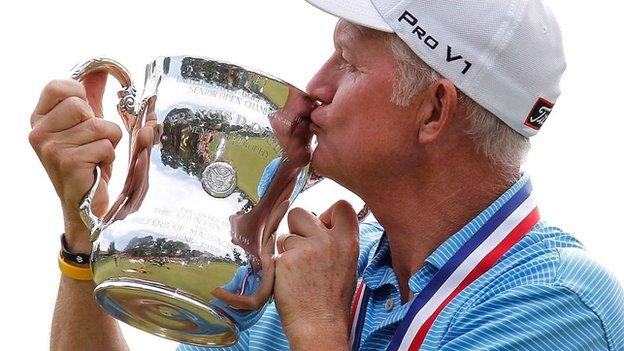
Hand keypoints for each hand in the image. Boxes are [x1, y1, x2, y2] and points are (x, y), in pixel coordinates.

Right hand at [29, 73, 121, 252]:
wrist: (84, 204)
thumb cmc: (87, 163)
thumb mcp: (87, 125)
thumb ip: (91, 96)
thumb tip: (100, 70)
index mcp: (40, 119)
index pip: (59, 86)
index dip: (80, 96)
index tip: (86, 114)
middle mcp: (38, 132)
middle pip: (82, 105)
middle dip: (99, 124)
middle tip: (92, 143)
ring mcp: (50, 148)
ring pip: (100, 125)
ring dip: (108, 142)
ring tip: (96, 157)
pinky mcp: (67, 162)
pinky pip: (105, 145)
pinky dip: (109, 157)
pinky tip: (96, 169)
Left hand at [273, 200, 358, 349]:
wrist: (319, 324)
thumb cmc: (332, 299)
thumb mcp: (347, 264)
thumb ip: (337, 241)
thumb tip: (322, 224)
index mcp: (348, 241)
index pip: (341, 205)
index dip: (327, 214)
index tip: (323, 226)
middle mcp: (328, 241)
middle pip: (301, 213)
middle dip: (297, 227)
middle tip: (303, 249)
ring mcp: (305, 250)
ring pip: (284, 235)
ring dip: (287, 250)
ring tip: (298, 271)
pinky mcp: (285, 261)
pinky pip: (274, 253)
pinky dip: (278, 265)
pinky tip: (289, 280)